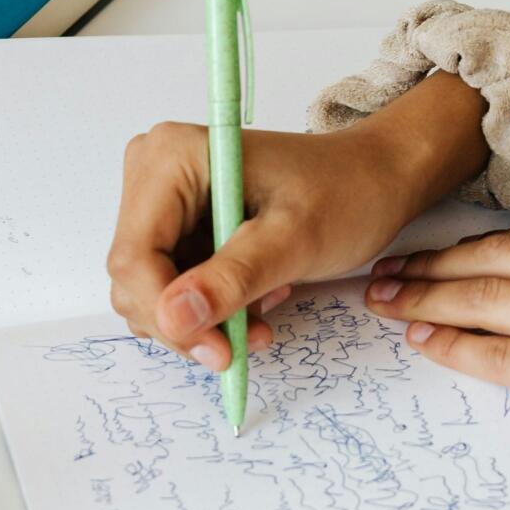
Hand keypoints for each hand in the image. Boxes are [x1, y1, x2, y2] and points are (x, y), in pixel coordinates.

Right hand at [106, 99, 469, 370]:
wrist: (376, 177)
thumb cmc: (346, 192)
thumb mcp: (294, 240)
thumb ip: (232, 279)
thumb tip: (172, 318)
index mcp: (171, 158)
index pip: (134, 257)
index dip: (168, 313)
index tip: (219, 351)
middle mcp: (153, 171)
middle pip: (136, 279)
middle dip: (189, 321)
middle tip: (251, 337)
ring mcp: (162, 199)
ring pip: (152, 290)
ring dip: (203, 320)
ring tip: (263, 313)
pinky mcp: (177, 224)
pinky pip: (172, 285)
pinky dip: (210, 307)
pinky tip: (255, 299)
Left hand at [364, 210, 509, 509]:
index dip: (492, 241)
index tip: (458, 248)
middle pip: (506, 255)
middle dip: (442, 260)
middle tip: (399, 266)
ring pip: (490, 295)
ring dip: (429, 296)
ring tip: (390, 299)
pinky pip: (499, 353)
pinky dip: (453, 345)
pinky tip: (426, 342)